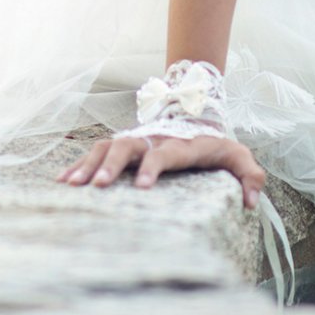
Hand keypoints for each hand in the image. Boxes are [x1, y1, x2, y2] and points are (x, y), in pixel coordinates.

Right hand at [55, 131, 267, 208]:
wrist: (194, 111)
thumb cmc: (215, 143)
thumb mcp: (239, 155)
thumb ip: (250, 175)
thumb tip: (252, 202)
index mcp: (178, 145)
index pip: (163, 154)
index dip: (152, 168)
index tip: (142, 187)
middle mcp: (152, 140)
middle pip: (127, 147)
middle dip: (110, 166)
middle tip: (96, 187)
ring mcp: (135, 141)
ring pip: (107, 147)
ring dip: (88, 165)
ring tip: (71, 185)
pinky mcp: (123, 146)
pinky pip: (97, 152)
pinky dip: (80, 164)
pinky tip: (63, 181)